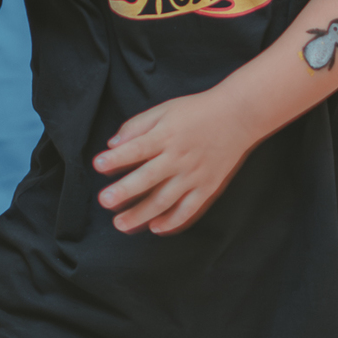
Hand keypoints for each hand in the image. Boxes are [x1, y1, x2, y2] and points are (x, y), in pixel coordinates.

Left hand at [93, 90, 252, 234]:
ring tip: (120, 224)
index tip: (98, 165)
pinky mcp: (208, 186)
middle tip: (104, 201)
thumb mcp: (165, 109)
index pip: (138, 148)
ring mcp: (195, 175)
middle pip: (149, 178)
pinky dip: (173, 221)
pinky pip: (189, 209)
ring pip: (165, 199)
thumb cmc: (197, 111)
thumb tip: (112, 144)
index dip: (117, 158)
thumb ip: (137, 125)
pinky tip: (155, 228)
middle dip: (125, 191)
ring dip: (142, 214)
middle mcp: (180, 157)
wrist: (239, 116)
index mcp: (167, 135)